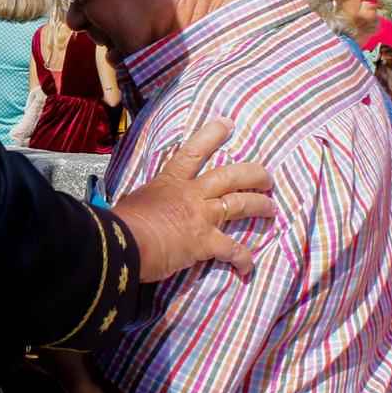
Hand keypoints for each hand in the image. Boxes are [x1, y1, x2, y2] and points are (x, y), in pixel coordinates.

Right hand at [113, 119, 275, 282]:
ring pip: (240, 204)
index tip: (227, 124)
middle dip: (253, 174)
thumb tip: (132, 209)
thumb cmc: (120, 223)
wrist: (121, 242)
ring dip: (260, 206)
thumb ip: (143, 202)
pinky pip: (232, 250)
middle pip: (230, 175)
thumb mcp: (133, 202)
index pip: (193, 152)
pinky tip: (248, 268)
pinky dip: (243, 259)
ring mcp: (201, 216)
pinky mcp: (205, 242)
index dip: (212, 135)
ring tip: (271, 209)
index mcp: (170, 181)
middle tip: (266, 177)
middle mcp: (191, 194)